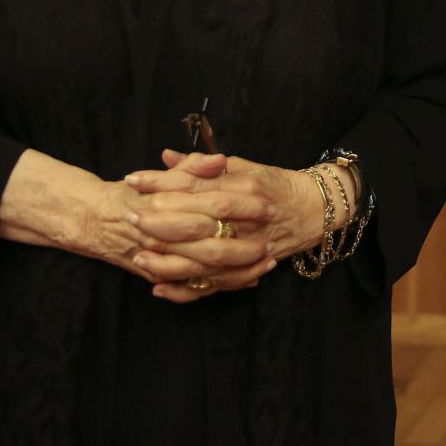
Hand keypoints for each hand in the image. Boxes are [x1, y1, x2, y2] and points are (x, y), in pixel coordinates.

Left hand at [121, 149, 327, 302]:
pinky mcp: (251, 268)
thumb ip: (204, 165)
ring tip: (138, 256)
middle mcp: (250, 216)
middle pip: (200, 221)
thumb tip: (166, 157)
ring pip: (206, 257)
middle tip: (129, 217)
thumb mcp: (245, 167)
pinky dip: (187, 288)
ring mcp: (252, 244)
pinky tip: (159, 286)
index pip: (198, 184)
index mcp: (246, 186)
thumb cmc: (277, 185)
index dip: (162, 183)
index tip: (133, 181)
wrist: (316, 209)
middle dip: (160, 222)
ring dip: (170, 259)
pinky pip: (216, 283)